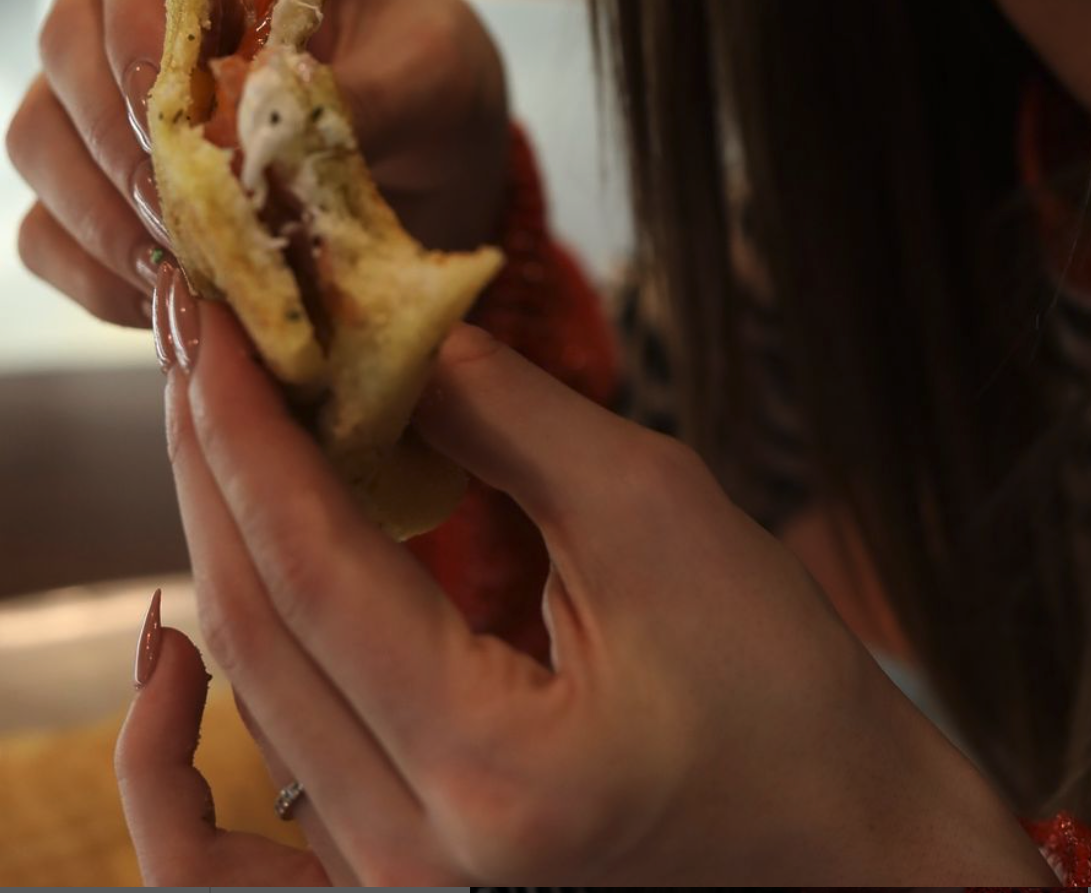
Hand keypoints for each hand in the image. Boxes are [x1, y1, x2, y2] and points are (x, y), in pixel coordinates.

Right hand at [5, 0, 508, 328]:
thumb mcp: (436, 77)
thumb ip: (366, 93)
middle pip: (72, 40)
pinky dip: (100, 275)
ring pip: (42, 134)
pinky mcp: (86, 168)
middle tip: (208, 218)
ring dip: (113, 217)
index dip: (152, 21)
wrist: (424, 158)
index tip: (196, 109)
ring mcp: (94, 72)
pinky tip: (179, 301)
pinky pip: (45, 225)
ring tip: (204, 273)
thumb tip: (256, 140)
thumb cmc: (429, 80)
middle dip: (136, 144)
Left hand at [119, 288, 1050, 886]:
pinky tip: (188, 630)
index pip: (310, 567)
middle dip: (215, 463)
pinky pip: (255, 802)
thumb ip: (511, 424)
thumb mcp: (660, 517)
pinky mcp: (407, 878)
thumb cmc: (786, 693)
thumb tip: (397, 342)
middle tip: (199, 339)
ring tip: (214, 427)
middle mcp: (413, 855)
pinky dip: (206, 711)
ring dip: (220, 544)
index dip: (247, 426)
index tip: (209, 317)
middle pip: (256, 628)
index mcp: (486, 768)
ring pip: (251, 693)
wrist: (841, 844)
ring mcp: (397, 889)